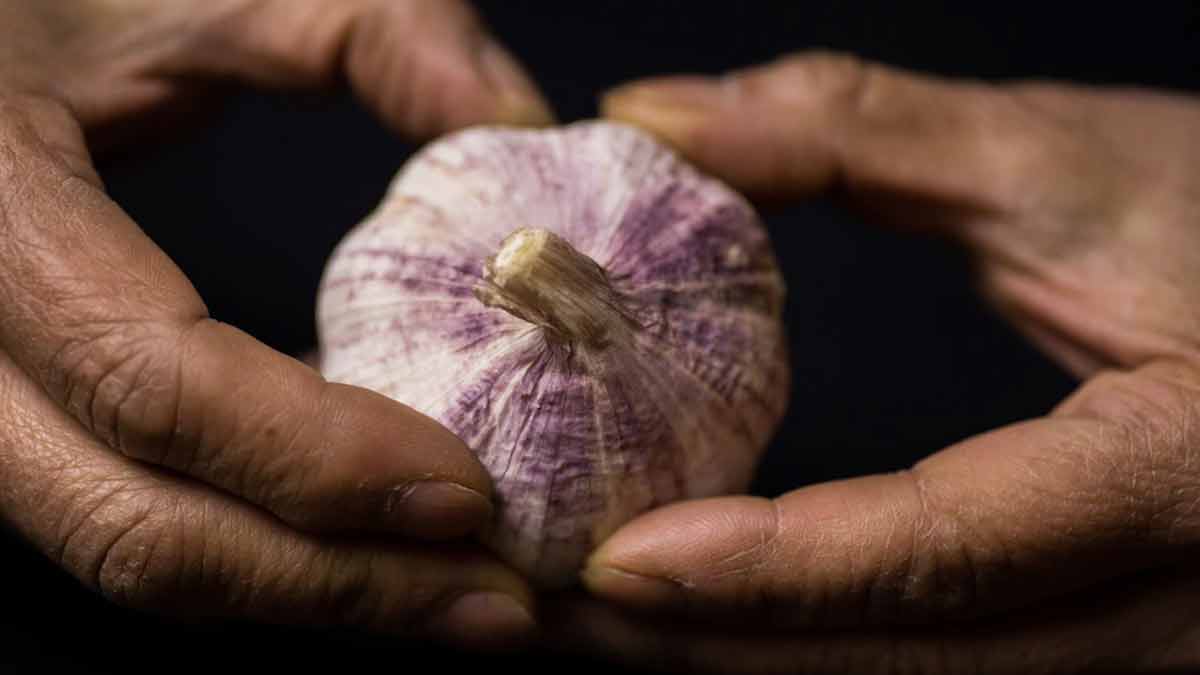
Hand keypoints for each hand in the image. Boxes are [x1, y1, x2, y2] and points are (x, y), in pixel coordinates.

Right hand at [0, 0, 551, 647]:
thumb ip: (374, 31)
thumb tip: (517, 123)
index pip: (152, 380)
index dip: (317, 459)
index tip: (467, 491)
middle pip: (135, 526)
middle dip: (329, 583)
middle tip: (490, 600)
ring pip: (128, 551)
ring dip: (302, 594)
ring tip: (449, 595)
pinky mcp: (14, 421)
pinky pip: (129, 518)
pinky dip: (256, 553)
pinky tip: (360, 544)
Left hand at [552, 52, 1199, 671]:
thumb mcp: (1062, 160)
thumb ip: (852, 132)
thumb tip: (654, 119)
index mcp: (1178, 475)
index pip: (946, 548)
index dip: (770, 570)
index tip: (610, 563)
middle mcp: (1168, 604)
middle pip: (907, 657)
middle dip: (713, 648)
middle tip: (551, 603)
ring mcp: (1143, 641)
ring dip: (745, 658)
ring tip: (598, 612)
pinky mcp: (1108, 632)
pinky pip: (943, 661)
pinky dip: (810, 641)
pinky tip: (711, 602)